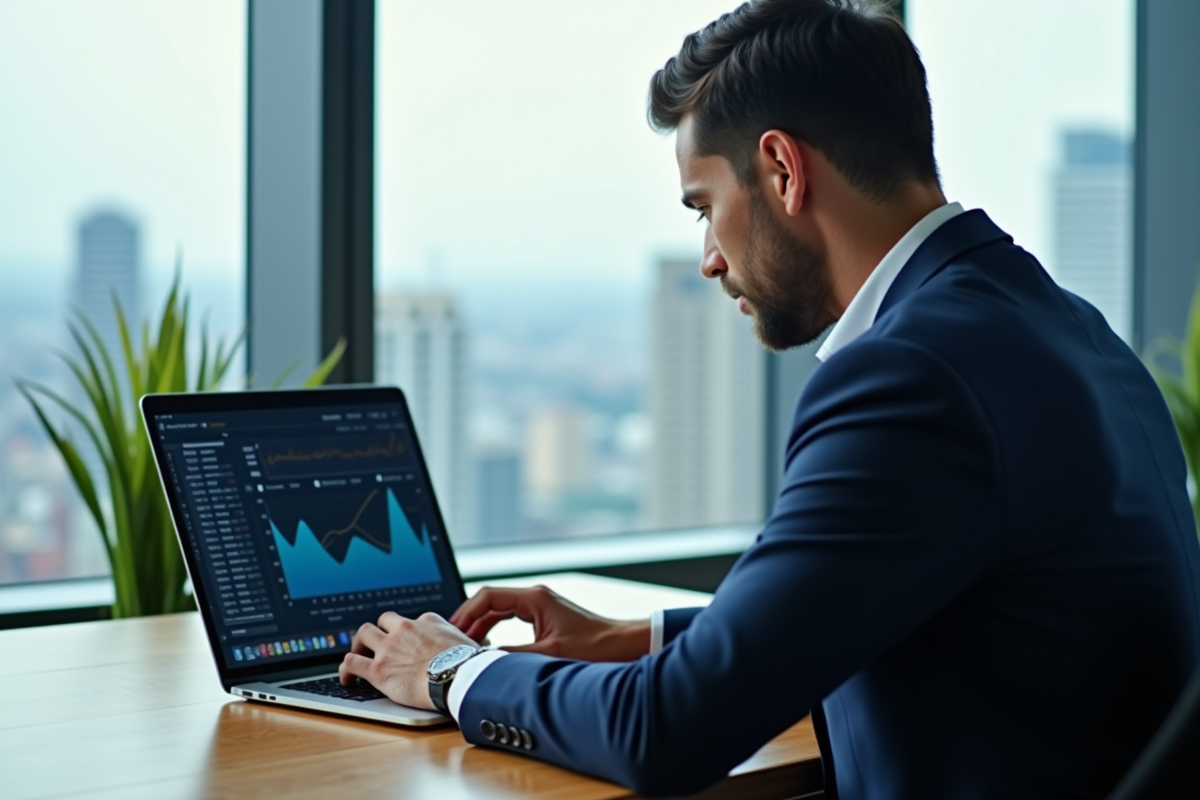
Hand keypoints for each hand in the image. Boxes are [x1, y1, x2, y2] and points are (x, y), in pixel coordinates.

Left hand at [338, 610, 475, 708]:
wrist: (459, 677)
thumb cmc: (468, 664)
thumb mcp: (468, 642)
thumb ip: (461, 642)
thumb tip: (479, 648)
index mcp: (426, 621)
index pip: (409, 621)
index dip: (405, 633)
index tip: (405, 643)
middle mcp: (405, 629)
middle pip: (382, 621)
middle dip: (378, 631)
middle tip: (376, 644)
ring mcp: (389, 648)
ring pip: (363, 634)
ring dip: (358, 644)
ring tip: (357, 655)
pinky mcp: (378, 669)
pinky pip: (351, 662)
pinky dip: (345, 669)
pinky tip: (347, 677)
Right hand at [450, 585, 650, 661]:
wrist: (622, 645)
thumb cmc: (594, 647)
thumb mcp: (549, 655)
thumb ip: (513, 657)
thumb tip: (483, 661)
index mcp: (534, 598)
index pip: (487, 596)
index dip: (466, 613)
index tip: (452, 631)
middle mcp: (535, 597)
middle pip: (490, 601)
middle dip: (469, 619)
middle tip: (452, 640)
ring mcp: (540, 606)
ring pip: (499, 610)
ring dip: (481, 625)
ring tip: (465, 644)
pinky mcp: (545, 617)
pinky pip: (511, 618)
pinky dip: (495, 629)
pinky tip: (488, 645)